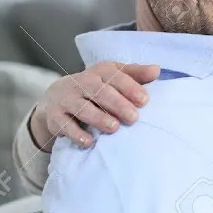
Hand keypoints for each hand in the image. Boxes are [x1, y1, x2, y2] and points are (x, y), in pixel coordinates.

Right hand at [30, 62, 159, 150]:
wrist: (56, 96)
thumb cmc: (96, 87)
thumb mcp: (114, 76)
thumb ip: (135, 74)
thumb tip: (157, 70)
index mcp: (101, 72)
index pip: (116, 77)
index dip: (130, 87)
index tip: (145, 100)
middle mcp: (82, 83)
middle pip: (100, 92)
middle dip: (118, 104)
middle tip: (133, 118)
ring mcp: (67, 99)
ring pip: (83, 108)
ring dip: (98, 118)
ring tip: (114, 128)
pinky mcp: (55, 116)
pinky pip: (65, 125)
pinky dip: (76, 134)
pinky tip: (89, 142)